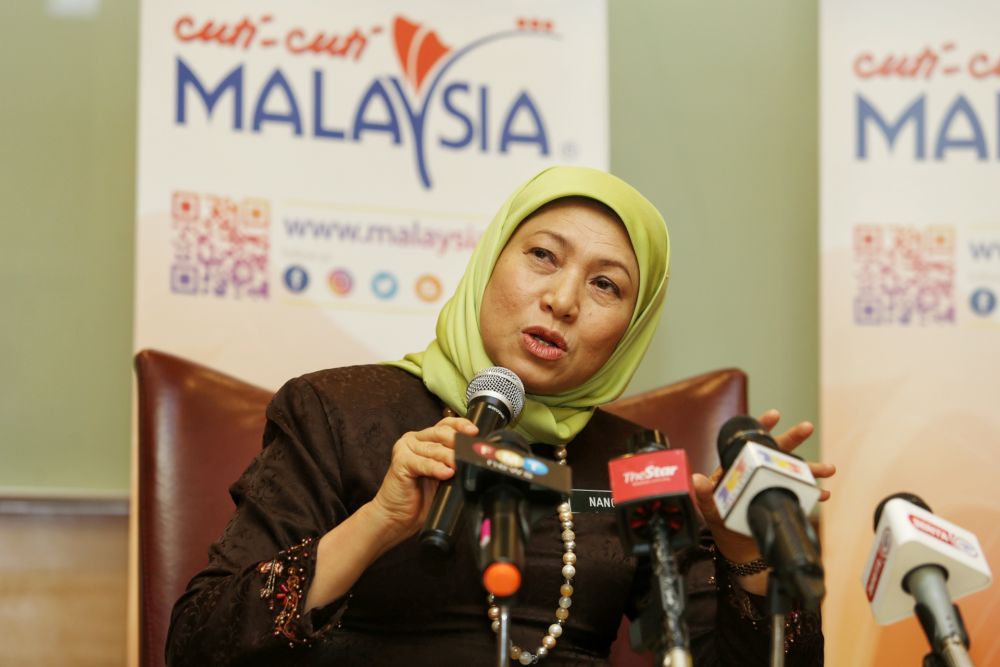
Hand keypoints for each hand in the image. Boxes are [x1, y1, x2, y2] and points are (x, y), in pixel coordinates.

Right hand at [368, 416, 478, 547]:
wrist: (398, 516)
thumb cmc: (421, 497)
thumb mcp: (443, 475)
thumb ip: (454, 463)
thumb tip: (474, 457)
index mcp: (426, 439)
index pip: (445, 425)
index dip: (461, 426)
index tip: (474, 432)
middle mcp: (415, 440)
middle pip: (441, 433)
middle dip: (458, 441)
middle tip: (470, 451)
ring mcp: (405, 449)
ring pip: (433, 449)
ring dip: (450, 457)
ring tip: (459, 465)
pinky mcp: (400, 462)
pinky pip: (422, 463)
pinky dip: (436, 468)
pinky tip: (446, 473)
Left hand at [691, 409, 836, 565]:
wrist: (738, 547)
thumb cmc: (721, 523)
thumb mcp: (711, 509)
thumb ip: (705, 495)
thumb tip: (696, 479)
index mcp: (741, 468)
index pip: (750, 443)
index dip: (762, 428)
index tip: (774, 415)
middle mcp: (759, 473)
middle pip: (777, 452)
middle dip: (793, 439)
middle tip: (807, 427)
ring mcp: (772, 486)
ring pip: (794, 472)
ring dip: (812, 469)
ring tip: (829, 469)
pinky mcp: (782, 501)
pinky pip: (800, 495)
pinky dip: (813, 493)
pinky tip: (824, 494)